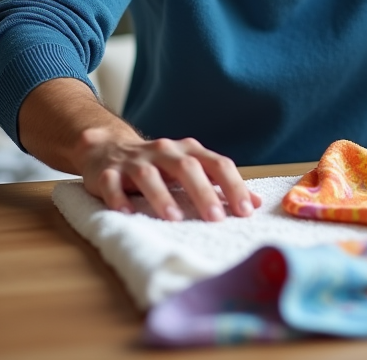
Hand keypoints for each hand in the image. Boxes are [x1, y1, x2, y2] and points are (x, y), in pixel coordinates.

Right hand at [17, 77, 261, 221]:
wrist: (108, 148)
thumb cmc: (159, 166)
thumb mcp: (191, 169)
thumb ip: (221, 184)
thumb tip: (257, 203)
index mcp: (188, 151)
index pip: (217, 164)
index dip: (233, 185)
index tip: (246, 211)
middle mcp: (164, 152)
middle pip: (186, 167)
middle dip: (203, 192)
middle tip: (215, 218)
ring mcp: (135, 161)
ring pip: (149, 176)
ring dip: (162, 197)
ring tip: (174, 218)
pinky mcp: (108, 173)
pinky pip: (112, 184)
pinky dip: (120, 198)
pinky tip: (127, 213)